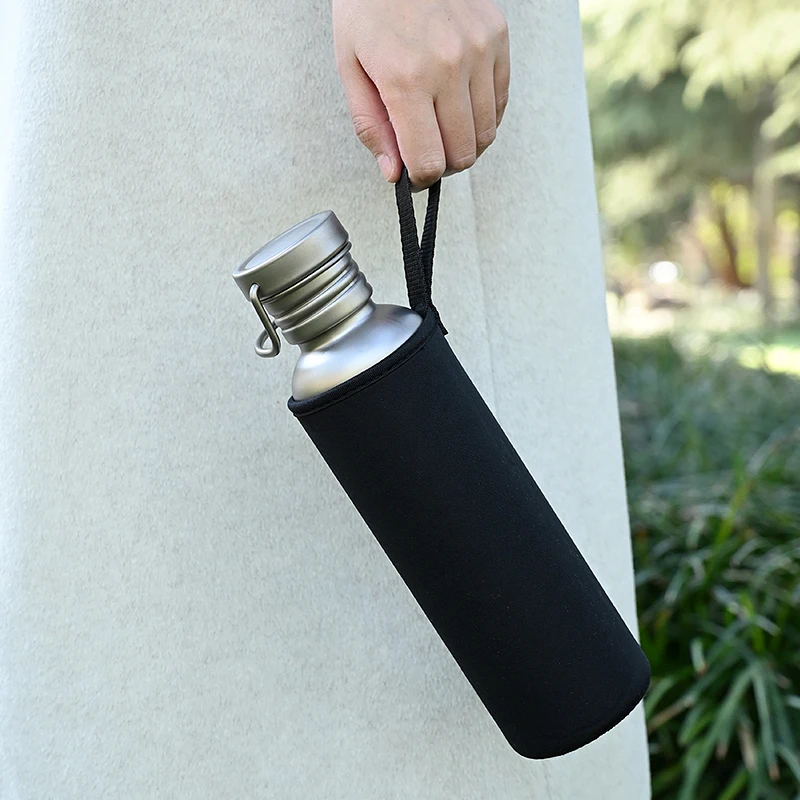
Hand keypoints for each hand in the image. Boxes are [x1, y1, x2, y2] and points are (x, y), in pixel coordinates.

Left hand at [333, 0, 509, 189]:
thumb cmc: (367, 6)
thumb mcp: (350, 66)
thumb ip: (371, 125)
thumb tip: (393, 172)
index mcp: (406, 78)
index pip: (429, 161)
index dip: (420, 178)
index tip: (413, 175)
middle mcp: (448, 66)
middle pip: (462, 154)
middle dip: (443, 164)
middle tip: (426, 151)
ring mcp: (479, 50)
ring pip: (485, 133)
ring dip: (464, 142)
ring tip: (441, 127)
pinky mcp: (497, 37)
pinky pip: (499, 101)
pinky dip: (481, 115)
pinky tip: (458, 104)